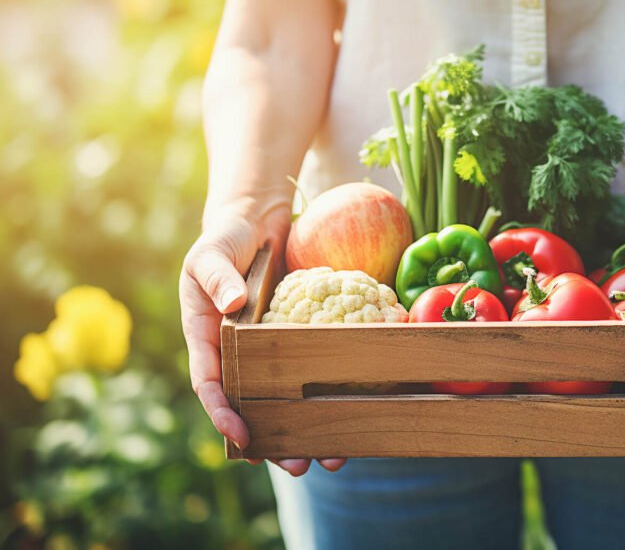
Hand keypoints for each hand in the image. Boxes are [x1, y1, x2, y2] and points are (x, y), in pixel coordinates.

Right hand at [179, 200, 346, 475]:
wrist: (257, 221)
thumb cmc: (226, 238)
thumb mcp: (212, 253)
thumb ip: (218, 277)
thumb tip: (234, 304)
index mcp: (208, 340)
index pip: (211, 386)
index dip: (223, 413)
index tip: (241, 436)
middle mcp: (238, 354)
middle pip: (253, 407)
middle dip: (274, 441)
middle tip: (299, 465)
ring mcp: (269, 350)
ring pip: (286, 399)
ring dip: (308, 429)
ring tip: (334, 456)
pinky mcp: (299, 340)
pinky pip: (313, 373)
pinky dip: (328, 395)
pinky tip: (354, 414)